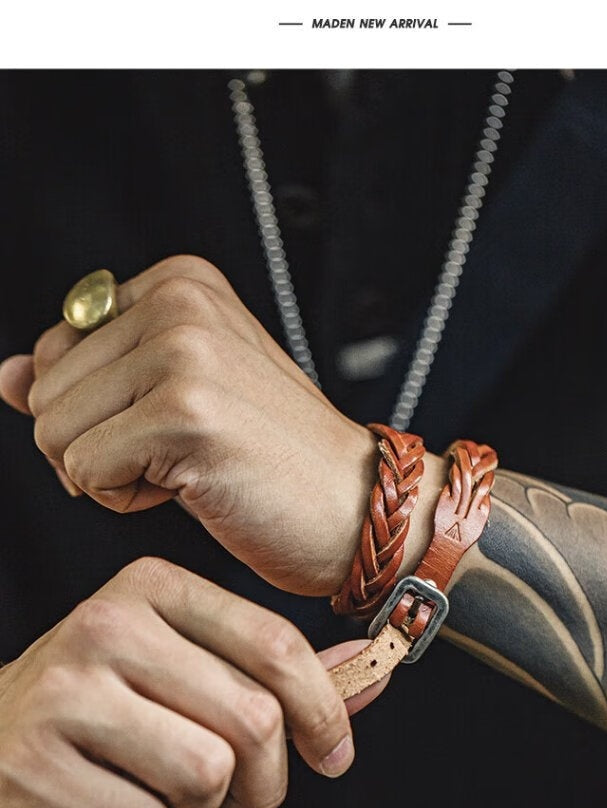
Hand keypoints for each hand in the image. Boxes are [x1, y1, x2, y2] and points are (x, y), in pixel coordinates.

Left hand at [0, 255, 444, 594]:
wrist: (356, 509)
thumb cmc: (273, 461)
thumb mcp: (174, 400)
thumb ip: (88, 380)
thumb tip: (5, 378)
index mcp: (179, 283)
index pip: (55, 349)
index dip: (99, 411)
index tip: (172, 427)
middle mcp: (180, 303)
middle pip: (45, 392)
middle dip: (95, 446)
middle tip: (179, 458)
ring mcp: (184, 354)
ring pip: (53, 432)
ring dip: (107, 475)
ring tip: (185, 471)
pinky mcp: (184, 414)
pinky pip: (84, 470)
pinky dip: (123, 501)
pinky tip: (190, 490)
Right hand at [0, 557, 385, 807]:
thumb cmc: (96, 710)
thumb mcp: (179, 668)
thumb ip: (273, 671)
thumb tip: (374, 670)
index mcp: (150, 588)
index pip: (276, 645)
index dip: (325, 713)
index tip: (334, 756)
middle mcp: (104, 625)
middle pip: (252, 719)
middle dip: (267, 783)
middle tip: (243, 801)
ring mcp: (62, 694)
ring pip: (208, 775)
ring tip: (175, 801)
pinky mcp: (34, 767)